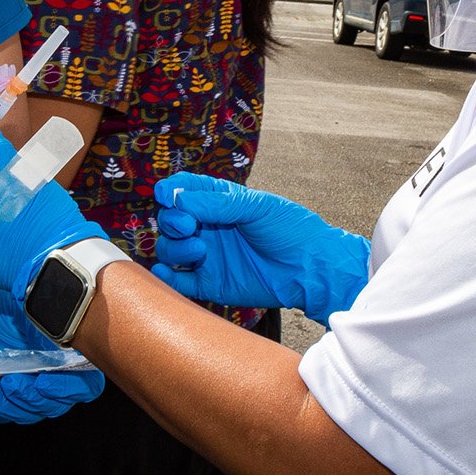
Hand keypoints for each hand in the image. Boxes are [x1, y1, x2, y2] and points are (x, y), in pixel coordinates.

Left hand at [0, 285, 104, 423]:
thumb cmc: (15, 294)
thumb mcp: (28, 288)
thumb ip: (38, 287)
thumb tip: (40, 278)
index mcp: (71, 352)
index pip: (84, 383)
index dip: (66, 388)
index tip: (43, 381)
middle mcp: (55, 374)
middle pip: (53, 404)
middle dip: (29, 397)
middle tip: (10, 382)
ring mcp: (29, 386)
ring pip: (26, 412)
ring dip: (6, 407)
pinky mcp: (4, 394)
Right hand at [150, 173, 370, 323]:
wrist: (311, 269)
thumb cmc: (290, 229)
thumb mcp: (256, 207)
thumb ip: (217, 203)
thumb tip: (178, 199)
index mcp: (218, 202)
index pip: (183, 190)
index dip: (170, 190)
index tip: (166, 194)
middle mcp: (208, 227)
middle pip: (170, 220)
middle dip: (171, 220)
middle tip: (188, 225)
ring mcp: (207, 256)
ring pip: (170, 250)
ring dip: (174, 248)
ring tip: (199, 249)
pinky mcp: (209, 284)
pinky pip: (177, 282)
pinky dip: (165, 278)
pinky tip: (165, 272)